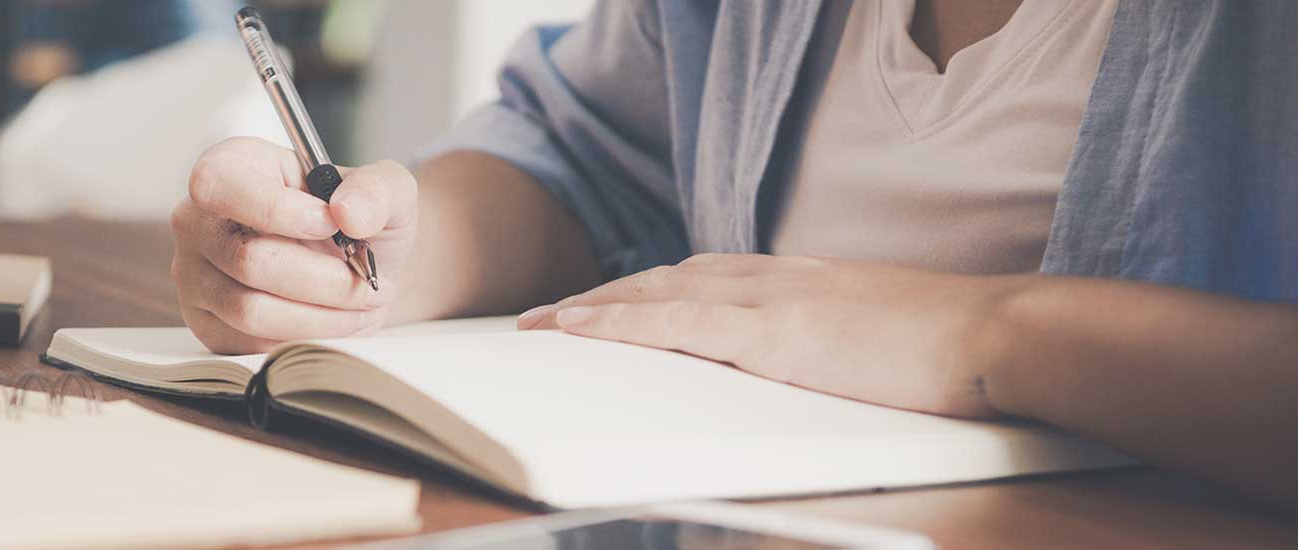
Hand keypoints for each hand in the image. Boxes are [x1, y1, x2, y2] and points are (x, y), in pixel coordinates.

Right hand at [171, 137, 417, 353]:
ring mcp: (195, 275)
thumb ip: (376, 188)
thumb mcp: (384, 188)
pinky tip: (334, 322)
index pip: (218, 186)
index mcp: (230, 166)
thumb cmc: (358, 219)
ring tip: (360, 304)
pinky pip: (251, 344)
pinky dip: (304, 339)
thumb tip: (348, 212)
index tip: (331, 225)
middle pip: (247, 260)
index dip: (276, 210)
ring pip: (250, 310)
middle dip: (323, 279)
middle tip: (367, 281)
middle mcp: (198, 220)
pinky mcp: (208, 324)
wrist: (358, 265)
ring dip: (320, 316)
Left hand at [517, 254, 1028, 417]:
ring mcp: (769, 299)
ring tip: (546, 324)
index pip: (706, 277)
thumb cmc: (952, 348)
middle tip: (554, 315)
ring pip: (656, 292)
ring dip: (595, 307)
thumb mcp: (875, 338)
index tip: (612, 303)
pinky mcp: (769, 332)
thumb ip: (831, 344)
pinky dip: (615, 321)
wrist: (996, 335)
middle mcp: (775, 277)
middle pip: (668, 278)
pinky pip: (670, 321)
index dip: (650, 290)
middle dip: (607, 297)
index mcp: (801, 280)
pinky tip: (576, 326)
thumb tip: (810, 369)